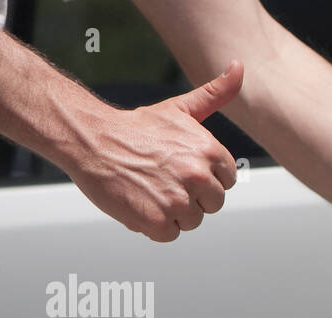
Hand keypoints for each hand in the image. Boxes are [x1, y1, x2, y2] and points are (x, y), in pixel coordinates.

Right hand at [64, 60, 243, 241]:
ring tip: (150, 189)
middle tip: (163, 179)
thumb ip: (215, 94)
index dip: (204, 177)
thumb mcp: (181, 108)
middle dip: (192, 196)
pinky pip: (169, 235)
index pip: (226, 181)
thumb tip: (240, 68)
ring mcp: (178, 201)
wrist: (92, 139)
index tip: (181, 167)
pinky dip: (153, 225)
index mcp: (209, 151)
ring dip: (172, 212)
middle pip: (213, 204)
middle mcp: (198, 176)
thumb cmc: (137, 128)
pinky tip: (140, 202)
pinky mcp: (157, 222)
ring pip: (192, 221)